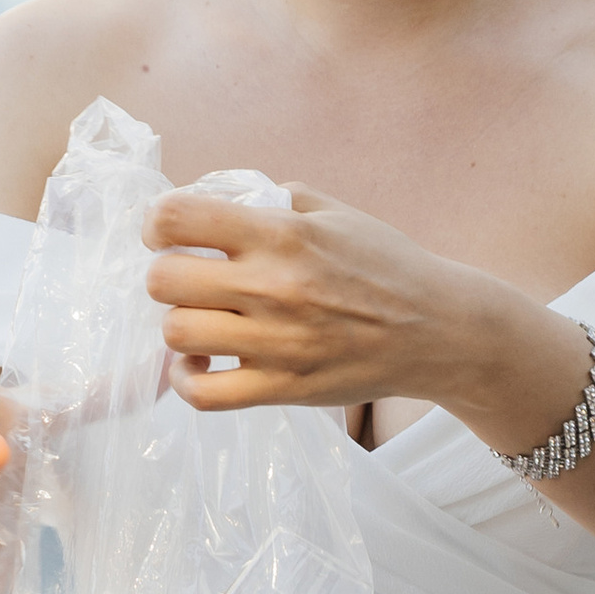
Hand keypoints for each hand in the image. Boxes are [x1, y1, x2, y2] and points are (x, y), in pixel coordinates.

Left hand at [142, 185, 476, 413]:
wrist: (438, 331)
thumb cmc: (385, 265)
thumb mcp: (332, 211)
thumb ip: (269, 199)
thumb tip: (209, 201)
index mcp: (283, 233)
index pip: (176, 218)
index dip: (156, 222)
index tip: (166, 232)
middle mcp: (273, 287)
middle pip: (163, 281)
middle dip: (166, 276)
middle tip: (189, 280)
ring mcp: (275, 344)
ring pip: (176, 334)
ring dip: (179, 325)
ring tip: (200, 321)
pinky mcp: (282, 389)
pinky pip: (202, 395)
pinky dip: (187, 380)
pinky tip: (202, 364)